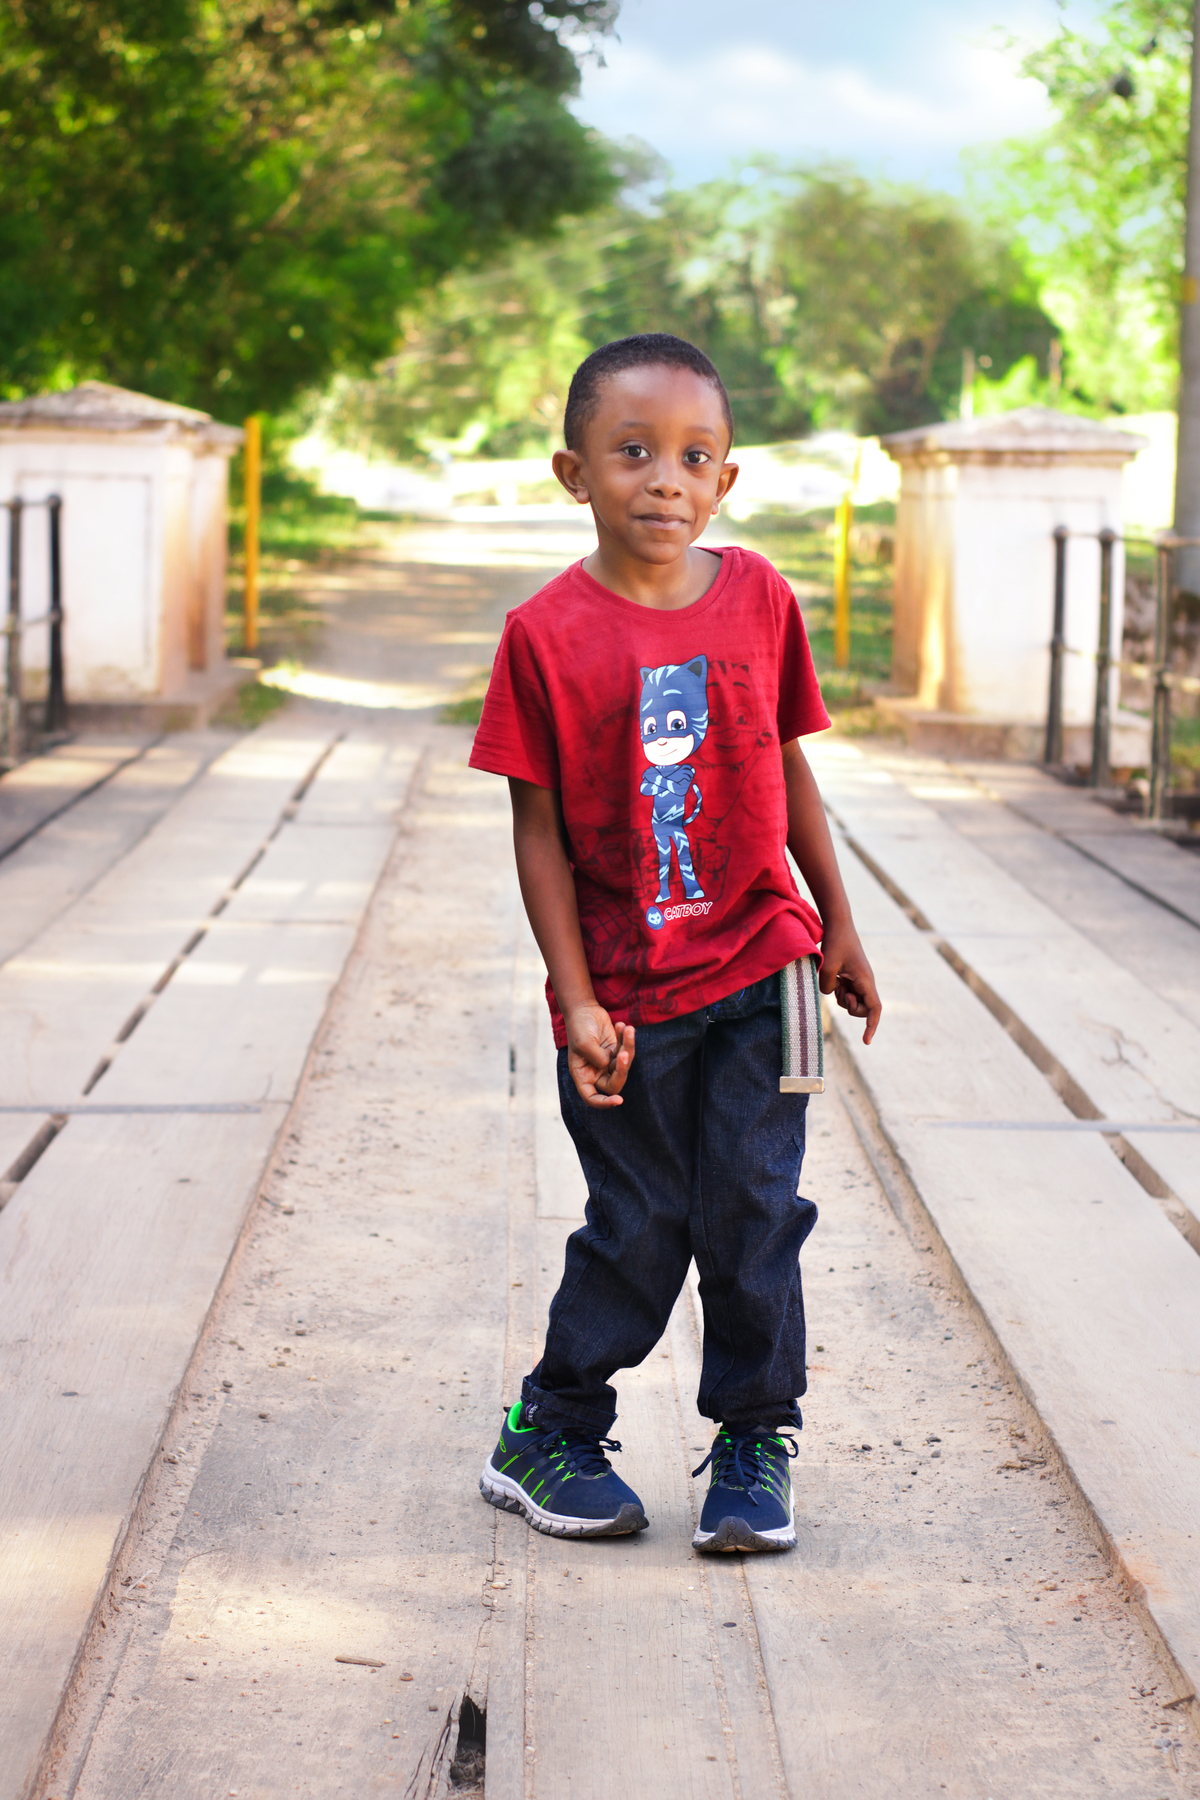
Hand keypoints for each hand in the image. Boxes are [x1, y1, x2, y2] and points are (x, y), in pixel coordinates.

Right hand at [565, 1004, 635, 1107]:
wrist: (584, 1008)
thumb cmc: (579, 1026)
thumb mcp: (584, 1042)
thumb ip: (597, 1057)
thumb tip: (610, 1064)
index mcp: (582, 1074)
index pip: (591, 1097)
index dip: (604, 1103)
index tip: (619, 1100)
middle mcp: (595, 1071)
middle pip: (614, 1084)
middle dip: (622, 1069)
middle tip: (624, 1053)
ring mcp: (607, 1062)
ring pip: (624, 1065)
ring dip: (628, 1047)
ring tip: (627, 1028)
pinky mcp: (617, 1050)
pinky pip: (628, 1050)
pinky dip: (627, 1038)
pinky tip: (621, 1025)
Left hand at [818, 919, 881, 1044]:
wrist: (839, 925)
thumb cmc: (836, 943)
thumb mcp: (827, 967)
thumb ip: (827, 987)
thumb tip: (831, 994)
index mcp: (865, 980)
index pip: (874, 1009)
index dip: (871, 1026)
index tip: (866, 1041)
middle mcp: (866, 982)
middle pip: (863, 1009)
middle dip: (851, 1007)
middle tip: (841, 993)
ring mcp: (860, 979)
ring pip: (853, 1001)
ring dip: (842, 998)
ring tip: (836, 980)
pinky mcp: (853, 976)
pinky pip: (847, 992)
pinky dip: (839, 990)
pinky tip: (834, 977)